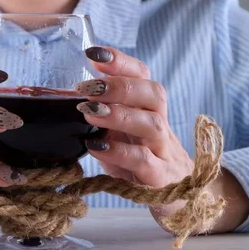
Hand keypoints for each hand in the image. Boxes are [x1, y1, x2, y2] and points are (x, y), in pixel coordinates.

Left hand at [75, 46, 248, 233]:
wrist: (180, 196)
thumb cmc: (140, 157)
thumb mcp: (121, 131)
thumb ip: (103, 112)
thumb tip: (68, 94)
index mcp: (148, 108)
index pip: (141, 75)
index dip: (120, 61)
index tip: (93, 53)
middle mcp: (159, 124)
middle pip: (153, 93)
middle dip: (120, 86)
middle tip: (87, 87)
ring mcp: (163, 151)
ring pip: (152, 125)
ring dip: (119, 115)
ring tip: (89, 112)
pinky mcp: (160, 178)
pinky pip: (144, 161)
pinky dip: (120, 152)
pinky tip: (96, 146)